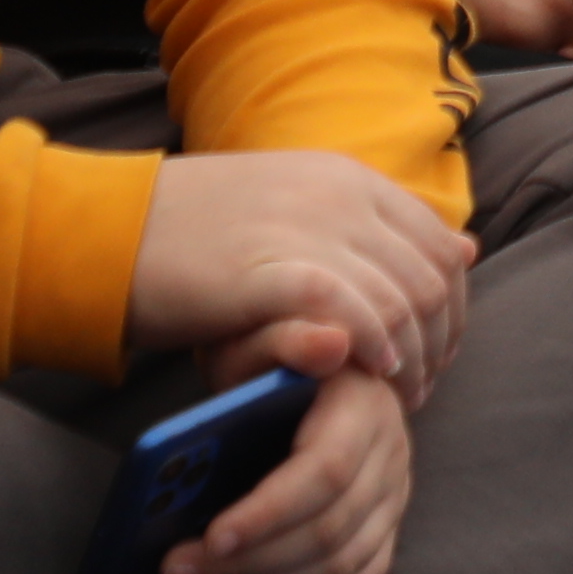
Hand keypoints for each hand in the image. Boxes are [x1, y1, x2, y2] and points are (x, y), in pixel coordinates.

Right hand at [127, 148, 475, 398]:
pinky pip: (354, 313)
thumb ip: (370, 228)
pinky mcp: (275, 269)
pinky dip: (372, 349)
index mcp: (349, 177)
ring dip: (411, 356)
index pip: (438, 241)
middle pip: (430, 276)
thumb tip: (464, 247)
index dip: (452, 303)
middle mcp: (341, 194)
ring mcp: (310, 228)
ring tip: (398, 396)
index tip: (439, 348)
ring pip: (403, 299)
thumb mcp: (294, 213)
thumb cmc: (194, 232)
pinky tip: (366, 376)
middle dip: (439, 338)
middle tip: (423, 386)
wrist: (108, 229)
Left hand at [154, 335, 406, 573]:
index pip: (327, 470)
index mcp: (364, 402)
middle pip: (330, 529)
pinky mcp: (385, 527)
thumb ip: (285, 338)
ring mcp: (395, 494)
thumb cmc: (265, 362)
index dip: (270, 510)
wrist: (300, 376)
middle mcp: (392, 450)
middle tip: (175, 570)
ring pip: (341, 565)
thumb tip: (329, 343)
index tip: (210, 537)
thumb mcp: (260, 339)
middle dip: (248, 560)